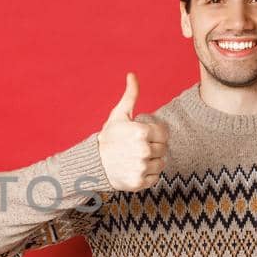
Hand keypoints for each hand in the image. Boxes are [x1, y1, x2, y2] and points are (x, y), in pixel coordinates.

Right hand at [98, 72, 169, 191]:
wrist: (92, 163)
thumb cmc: (109, 137)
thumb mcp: (119, 115)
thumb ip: (130, 96)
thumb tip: (132, 75)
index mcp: (141, 132)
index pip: (164, 135)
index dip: (155, 135)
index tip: (143, 137)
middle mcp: (143, 150)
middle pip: (163, 150)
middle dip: (153, 148)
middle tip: (137, 149)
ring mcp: (141, 167)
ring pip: (161, 164)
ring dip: (152, 162)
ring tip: (136, 159)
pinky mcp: (138, 182)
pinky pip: (155, 178)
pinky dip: (148, 176)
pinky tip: (135, 169)